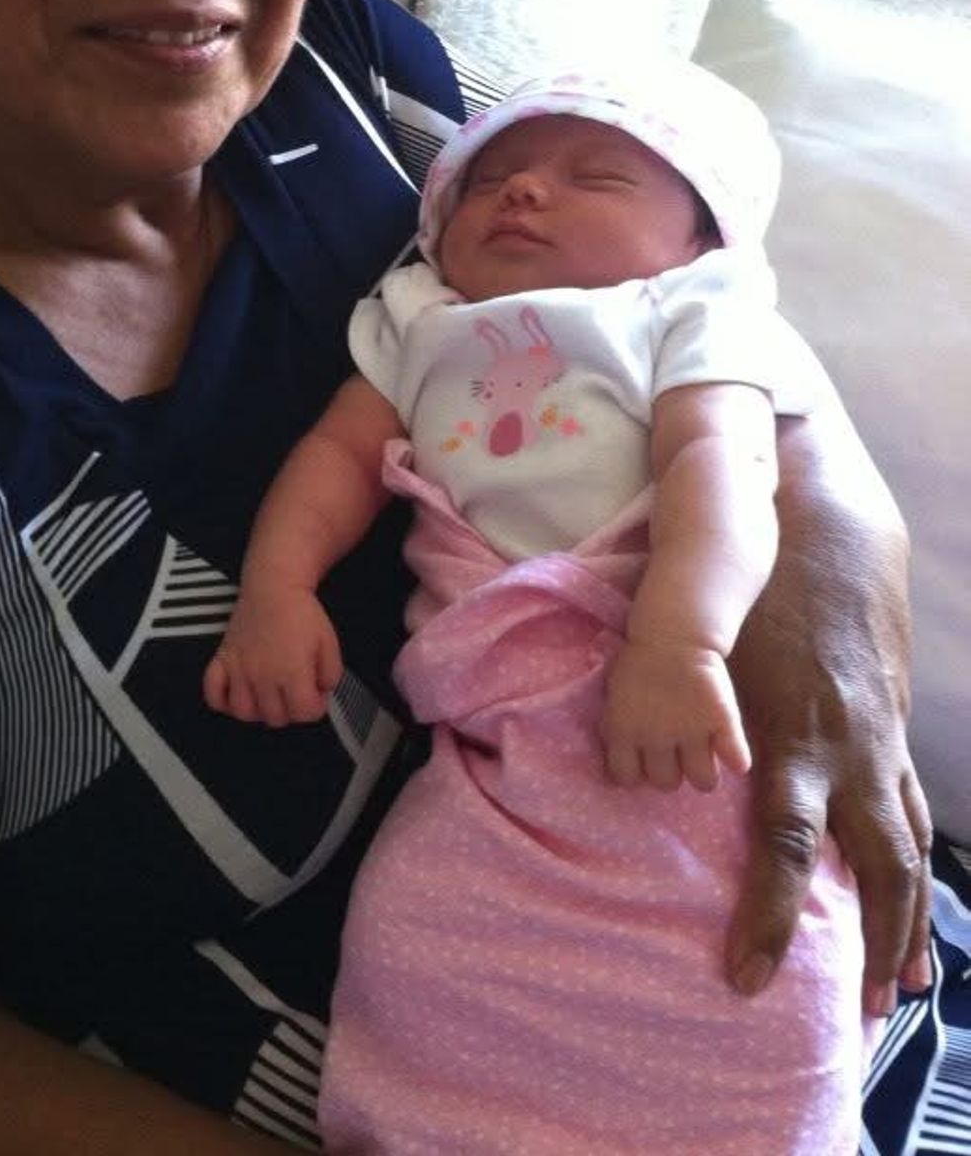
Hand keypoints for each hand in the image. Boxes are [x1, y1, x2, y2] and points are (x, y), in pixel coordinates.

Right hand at [203, 585, 342, 726]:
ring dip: (259, 710)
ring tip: (269, 695)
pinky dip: (222, 701)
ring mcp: (239, 669)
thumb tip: (320, 693)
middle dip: (290, 709)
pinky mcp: (223, 660)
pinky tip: (238, 694)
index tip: (316, 693)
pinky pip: (213, 693)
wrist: (273, 586)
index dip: (315, 706)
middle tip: (294, 690)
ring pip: (244, 712)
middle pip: (275, 717)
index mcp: (292, 672)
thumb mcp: (330, 644)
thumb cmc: (302, 613)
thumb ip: (330, 676)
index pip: (304, 714)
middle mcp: (263, 675)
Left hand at [602, 639, 749, 791]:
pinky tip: (732, 753)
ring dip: (703, 772)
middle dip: (672, 771)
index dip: (635, 772)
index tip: (642, 760)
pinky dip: (737, 759)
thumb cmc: (639, 665)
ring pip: (702, 781)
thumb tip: (625, 765)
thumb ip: (620, 730)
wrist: (672, 633)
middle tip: (676, 752)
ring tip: (703, 754)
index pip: (626, 778)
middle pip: (666, 784)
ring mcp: (691, 730)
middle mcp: (655, 736)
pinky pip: (736, 758)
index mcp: (623, 731)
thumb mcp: (615, 699)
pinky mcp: (721, 719)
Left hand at [726, 414, 933, 1015]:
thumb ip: (674, 702)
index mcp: (795, 734)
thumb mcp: (705, 638)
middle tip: (855, 1019)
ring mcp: (881, 740)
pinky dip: (916, 867)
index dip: (768, 918)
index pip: (787, 848)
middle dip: (869, 947)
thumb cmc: (749, 581)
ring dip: (907, 923)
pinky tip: (912, 907)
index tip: (742, 977)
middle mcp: (849, 749)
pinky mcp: (892, 728)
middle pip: (876, 870)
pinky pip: (913, 813)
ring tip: (899, 990)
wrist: (827, 523)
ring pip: (908, 849)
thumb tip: (625, 765)